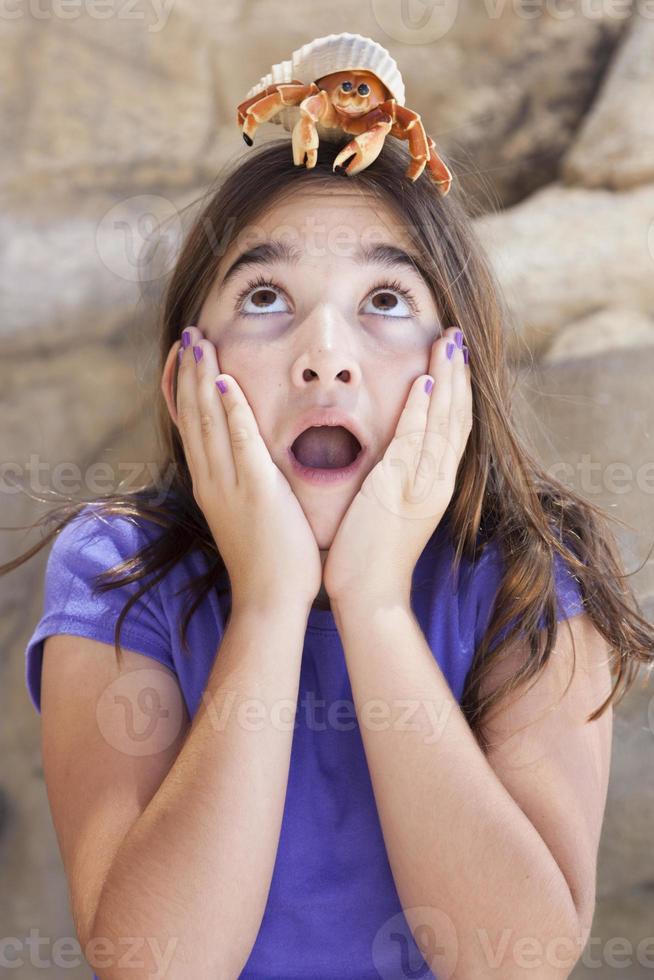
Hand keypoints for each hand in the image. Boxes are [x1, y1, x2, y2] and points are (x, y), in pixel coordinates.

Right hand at [174, 326, 321, 612]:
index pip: (192, 426)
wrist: (269, 602)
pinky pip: (240, 440)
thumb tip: (254, 463)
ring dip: (202, 377)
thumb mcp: (247, 516)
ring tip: (199, 341)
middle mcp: (211, 479)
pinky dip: (230, 409)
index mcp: (210, 484)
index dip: (186, 388)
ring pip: (208, 420)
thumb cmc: (269, 563)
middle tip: (190, 334)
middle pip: (193, 414)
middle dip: (189, 371)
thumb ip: (246, 485)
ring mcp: (229, 484)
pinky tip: (224, 380)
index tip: (186, 356)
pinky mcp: (255, 490)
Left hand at [323, 326, 471, 608]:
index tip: (455, 359)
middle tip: (458, 337)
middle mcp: (437, 482)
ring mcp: (420, 486)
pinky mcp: (396, 491)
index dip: (457, 391)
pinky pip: (414, 442)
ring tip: (449, 343)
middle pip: (457, 418)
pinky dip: (422, 411)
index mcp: (436, 486)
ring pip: (443, 423)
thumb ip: (399, 481)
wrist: (371, 597)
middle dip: (459, 374)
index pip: (454, 429)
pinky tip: (423, 381)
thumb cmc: (374, 558)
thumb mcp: (396, 511)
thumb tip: (394, 457)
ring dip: (447, 379)